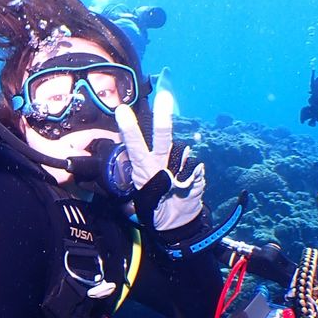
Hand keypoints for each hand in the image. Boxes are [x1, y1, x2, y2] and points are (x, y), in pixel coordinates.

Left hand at [115, 89, 204, 230]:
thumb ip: (155, 188)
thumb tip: (169, 174)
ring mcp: (179, 164)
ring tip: (174, 190)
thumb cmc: (156, 210)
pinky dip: (192, 180)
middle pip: (162, 137)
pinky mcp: (195, 171)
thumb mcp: (147, 203)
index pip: (134, 145)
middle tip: (165, 96)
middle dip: (163, 117)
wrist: (177, 222)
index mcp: (143, 166)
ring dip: (180, 174)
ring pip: (183, 156)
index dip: (129, 128)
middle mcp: (160, 160)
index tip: (121, 110)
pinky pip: (196, 170)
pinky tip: (186, 188)